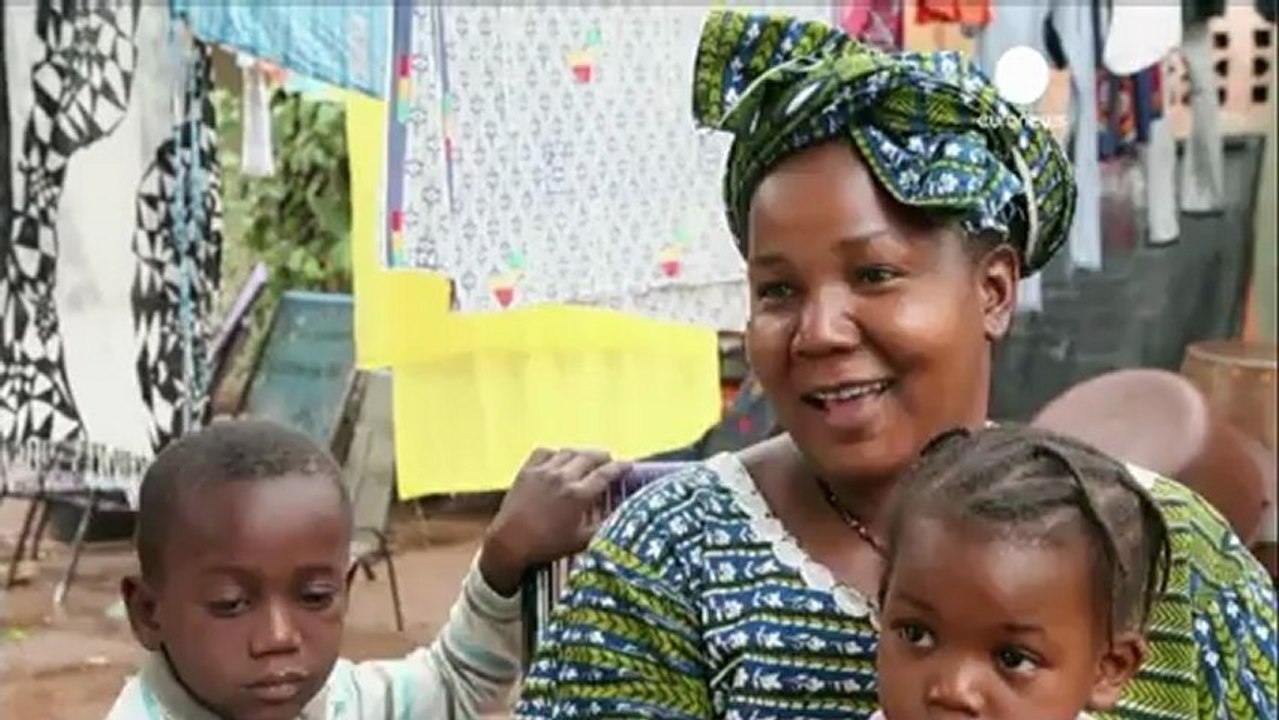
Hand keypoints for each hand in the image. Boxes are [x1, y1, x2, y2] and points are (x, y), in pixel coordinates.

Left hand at [478, 448, 630, 595]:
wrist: (509, 543)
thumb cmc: (547, 546)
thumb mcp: (580, 541)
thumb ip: (603, 527)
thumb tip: (620, 516)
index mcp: (578, 495)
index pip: (606, 474)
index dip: (620, 467)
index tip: (629, 464)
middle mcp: (563, 477)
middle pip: (589, 457)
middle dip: (603, 456)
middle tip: (610, 460)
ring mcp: (543, 471)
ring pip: (569, 452)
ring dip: (582, 452)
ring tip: (588, 457)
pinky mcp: (527, 470)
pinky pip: (545, 452)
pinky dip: (556, 453)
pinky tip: (559, 458)